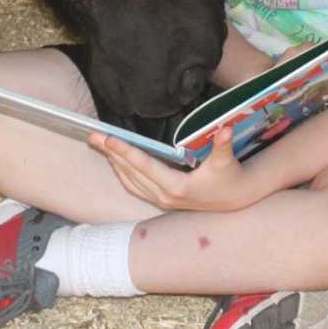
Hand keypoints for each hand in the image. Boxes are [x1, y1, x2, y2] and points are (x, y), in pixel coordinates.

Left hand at [88, 126, 258, 212]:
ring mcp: (160, 200)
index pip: (145, 166)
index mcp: (177, 187)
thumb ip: (223, 145)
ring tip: (98, 144)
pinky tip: (114, 159)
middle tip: (93, 136)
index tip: (109, 139)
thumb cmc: (229, 177)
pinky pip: (133, 186)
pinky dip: (121, 171)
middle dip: (111, 153)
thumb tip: (225, 129)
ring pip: (128, 180)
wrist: (234, 199)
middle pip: (130, 173)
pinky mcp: (160, 199)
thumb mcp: (227, 161)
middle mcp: (164, 196)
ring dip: (113, 162)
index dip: (126, 151)